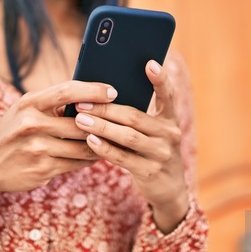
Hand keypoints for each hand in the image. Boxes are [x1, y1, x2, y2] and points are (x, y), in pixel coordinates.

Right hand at [0, 81, 117, 217]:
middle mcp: (31, 124)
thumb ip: (52, 104)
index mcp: (29, 103)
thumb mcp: (23, 111)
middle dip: (103, 123)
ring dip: (100, 144)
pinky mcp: (42, 169)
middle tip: (121, 121)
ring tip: (112, 139)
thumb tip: (91, 97)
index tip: (113, 91)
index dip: (93, 90)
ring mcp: (37, 149)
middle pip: (81, 122)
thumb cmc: (11, 132)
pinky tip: (95, 155)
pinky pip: (76, 164)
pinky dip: (88, 159)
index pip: (67, 90)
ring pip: (83, 146)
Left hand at [73, 60, 189, 232]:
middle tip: (82, 101)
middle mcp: (170, 134)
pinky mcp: (150, 172)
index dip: (160, 79)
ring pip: (127, 136)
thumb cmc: (151, 151)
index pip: (168, 95)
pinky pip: (123, 158)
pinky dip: (104, 148)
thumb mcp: (153, 132)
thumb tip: (101, 96)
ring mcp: (161, 154)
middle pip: (134, 116)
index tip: (150, 63)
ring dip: (101, 127)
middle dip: (106, 108)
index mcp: (170, 119)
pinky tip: (89, 140)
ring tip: (80, 119)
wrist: (169, 189)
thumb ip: (136, 116)